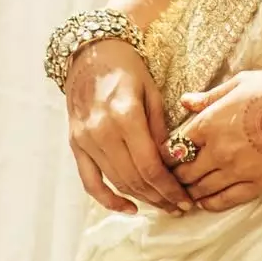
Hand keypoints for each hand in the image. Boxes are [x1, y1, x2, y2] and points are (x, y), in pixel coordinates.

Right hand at [65, 39, 195, 215]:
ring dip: (141, 199)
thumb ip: (160, 128)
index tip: (186, 201)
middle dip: (160, 197)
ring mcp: (85, 140)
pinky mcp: (75, 144)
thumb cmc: (128, 70)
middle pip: (134, 178)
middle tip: (180, 207)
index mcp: (125, 116)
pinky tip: (128, 207)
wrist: (90, 54)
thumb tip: (172, 163)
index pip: (150, 166)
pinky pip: (89, 180)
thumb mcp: (152, 92)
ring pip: (116, 181)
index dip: (169, 189)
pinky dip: (108, 198)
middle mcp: (102, 131)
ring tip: (162, 206)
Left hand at [167, 65, 261, 212]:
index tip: (168, 155)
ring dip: (190, 191)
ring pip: (201, 189)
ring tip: (186, 190)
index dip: (167, 153)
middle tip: (173, 177)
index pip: (175, 146)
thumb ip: (211, 96)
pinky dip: (211, 203)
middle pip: (184, 172)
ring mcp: (239, 170)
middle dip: (175, 175)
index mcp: (211, 121)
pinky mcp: (260, 184)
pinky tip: (205, 201)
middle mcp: (219, 149)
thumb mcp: (243, 82)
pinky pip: (226, 201)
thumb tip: (186, 102)